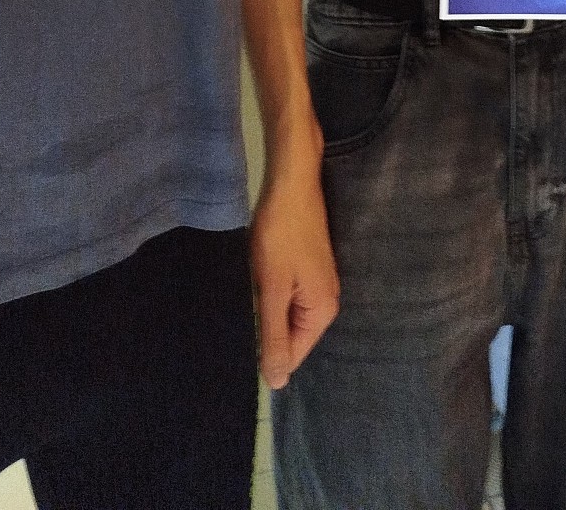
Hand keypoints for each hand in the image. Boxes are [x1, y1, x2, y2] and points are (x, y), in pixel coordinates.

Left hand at [250, 152, 339, 387]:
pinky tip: (254, 284)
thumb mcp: (273, 289)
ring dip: (266, 311)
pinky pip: (287, 297)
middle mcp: (326, 301)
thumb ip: (275, 337)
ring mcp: (318, 283)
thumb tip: (278, 384)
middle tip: (238, 316)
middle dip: (265, 331)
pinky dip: (270, 294)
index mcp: (322, 312)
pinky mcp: (308, 267)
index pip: (292, 356)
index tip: (239, 337)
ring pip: (287, 315)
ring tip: (244, 299)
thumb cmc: (280, 235)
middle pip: (291, 337)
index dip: (264, 353)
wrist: (291, 182)